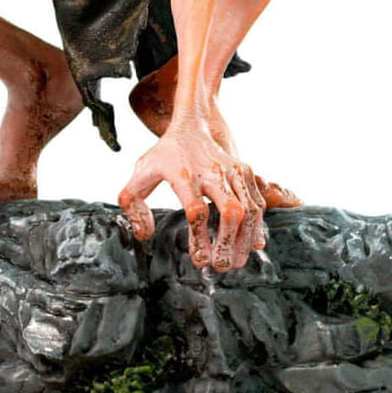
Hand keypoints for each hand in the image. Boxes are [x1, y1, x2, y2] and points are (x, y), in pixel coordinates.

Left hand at [118, 120, 267, 271]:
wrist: (193, 125)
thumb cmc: (165, 155)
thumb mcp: (141, 174)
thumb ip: (133, 204)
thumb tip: (145, 235)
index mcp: (184, 175)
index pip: (196, 210)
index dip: (200, 238)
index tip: (200, 262)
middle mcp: (213, 173)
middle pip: (230, 211)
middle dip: (228, 242)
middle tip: (223, 267)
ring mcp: (233, 171)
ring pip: (249, 209)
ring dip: (246, 239)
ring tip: (238, 262)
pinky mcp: (246, 171)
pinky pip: (257, 202)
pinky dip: (258, 225)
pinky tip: (254, 244)